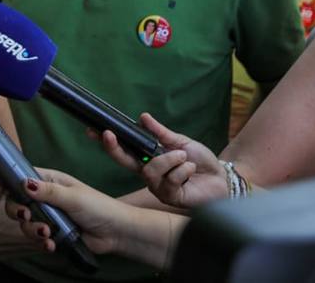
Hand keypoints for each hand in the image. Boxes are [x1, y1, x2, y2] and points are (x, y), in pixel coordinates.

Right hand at [4, 168, 126, 256]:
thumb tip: (23, 183)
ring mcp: (48, 215)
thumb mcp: (72, 196)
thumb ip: (47, 191)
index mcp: (49, 181)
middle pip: (16, 201)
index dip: (3, 181)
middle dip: (17, 210)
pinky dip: (41, 242)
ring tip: (47, 234)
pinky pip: (37, 237)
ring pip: (25, 222)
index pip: (20, 175)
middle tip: (25, 215)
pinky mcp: (53, 232)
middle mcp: (45, 196)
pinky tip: (51, 245)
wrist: (116, 232)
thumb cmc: (98, 206)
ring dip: (31, 229)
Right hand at [100, 113, 226, 208]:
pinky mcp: (170, 197)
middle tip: (109, 135)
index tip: (93, 131)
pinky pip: (169, 180)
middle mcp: (149, 174)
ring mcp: (158, 187)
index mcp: (148, 160)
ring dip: (170, 159)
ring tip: (185, 157)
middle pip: (124, 162)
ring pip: (150, 170)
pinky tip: (191, 170)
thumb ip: (161, 133)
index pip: (124, 151)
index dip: (108, 143)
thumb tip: (142, 117)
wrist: (221, 179)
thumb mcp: (181, 142)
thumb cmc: (200, 161)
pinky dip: (183, 170)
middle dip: (114, 148)